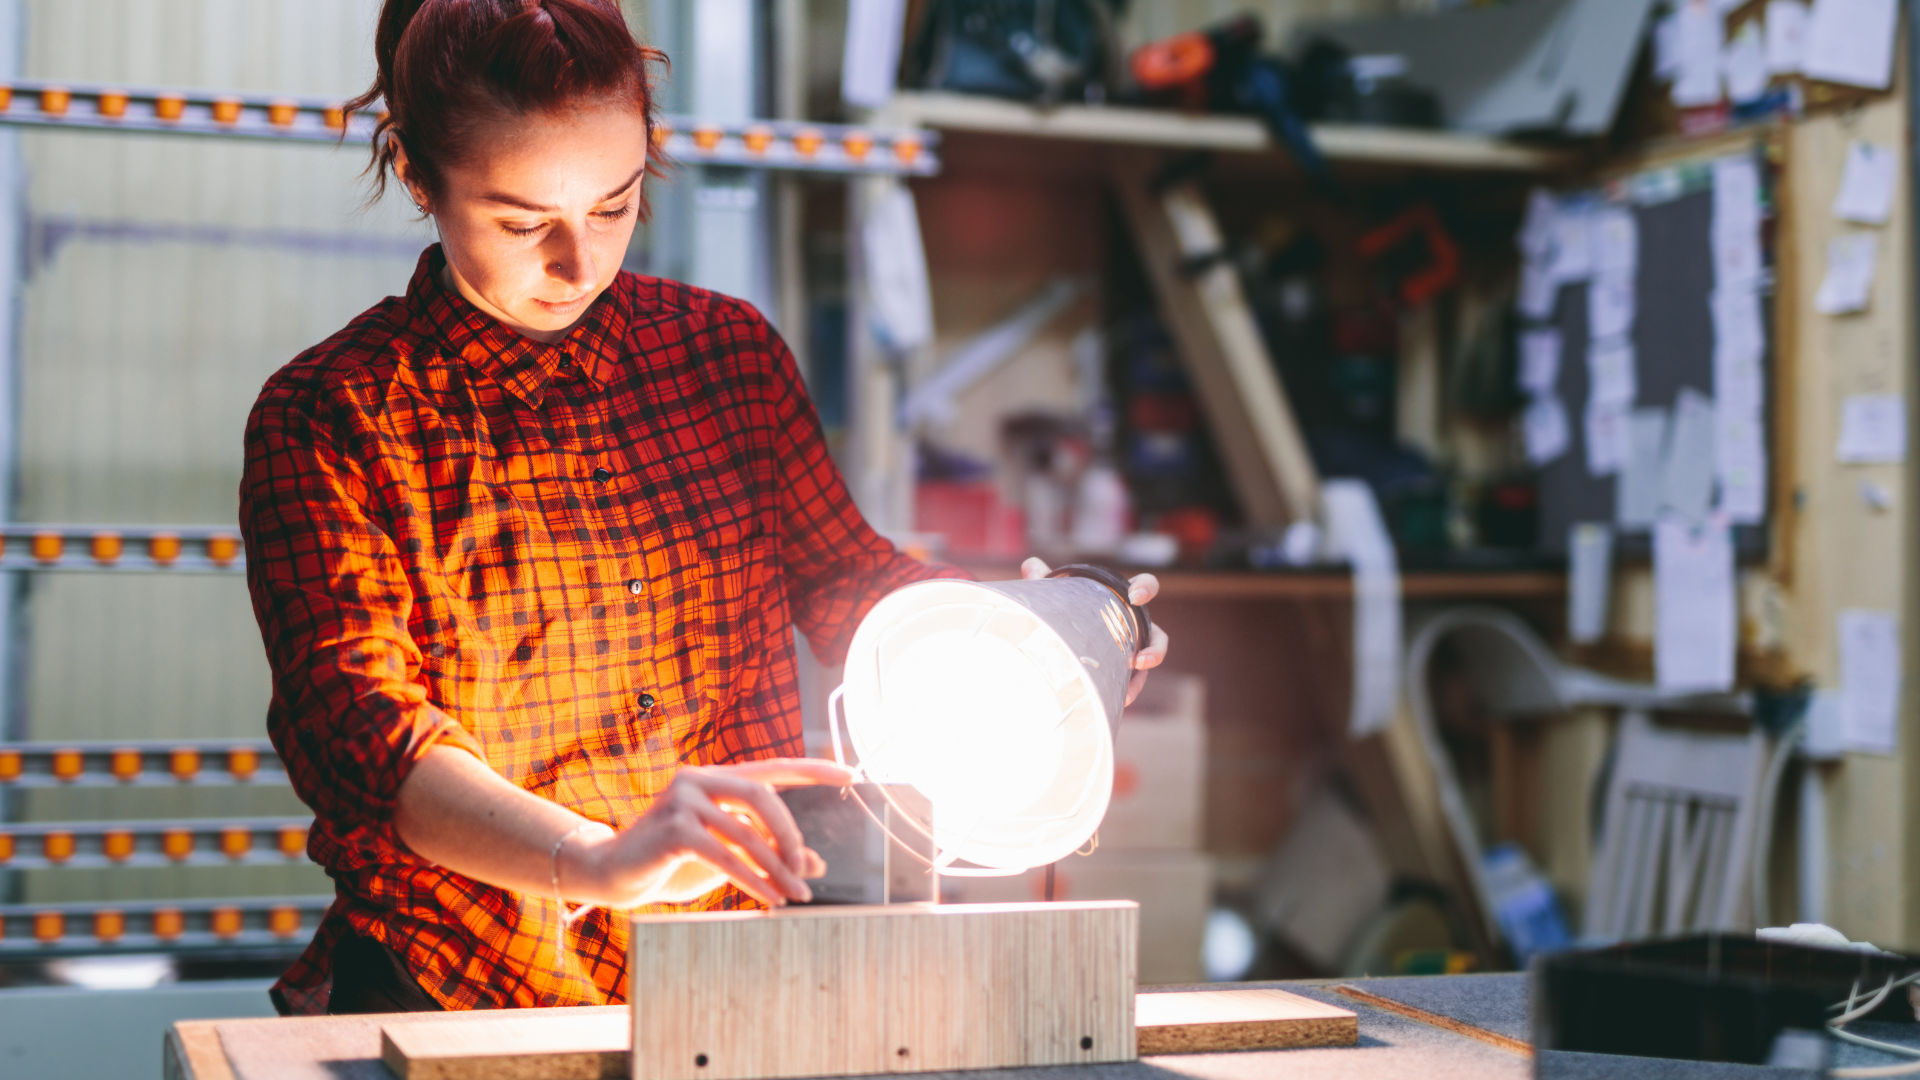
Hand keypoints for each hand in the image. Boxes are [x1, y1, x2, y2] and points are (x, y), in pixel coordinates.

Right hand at [568, 758, 852, 908]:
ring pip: (746, 831)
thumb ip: (766, 852)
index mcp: (716, 778)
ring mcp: (683, 800)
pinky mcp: (673, 828)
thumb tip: (815, 862)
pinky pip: (725, 855)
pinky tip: (770, 898)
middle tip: (806, 867)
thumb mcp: (727, 856)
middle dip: (790, 833)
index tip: (849, 775)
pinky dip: (753, 879)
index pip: (772, 769)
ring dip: (777, 867)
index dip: (812, 770)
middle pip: (762, 795)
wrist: (614, 875)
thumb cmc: (672, 862)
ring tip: (796, 894)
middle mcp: (699, 779)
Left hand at [1021, 558, 1168, 706]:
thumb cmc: (1066, 607)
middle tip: (1141, 659)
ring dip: (1146, 675)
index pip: (1145, 586)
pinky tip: (1120, 699)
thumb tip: (1031, 566)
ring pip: (1151, 661)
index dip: (1145, 588)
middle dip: (1156, 648)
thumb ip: (1044, 578)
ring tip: (1132, 686)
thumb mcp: (1055, 594)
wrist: (1062, 637)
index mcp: (1123, 600)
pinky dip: (1131, 688)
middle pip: (1158, 636)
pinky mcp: (1126, 670)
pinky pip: (1136, 680)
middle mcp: (1134, 625)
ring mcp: (1133, 649)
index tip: (1134, 596)